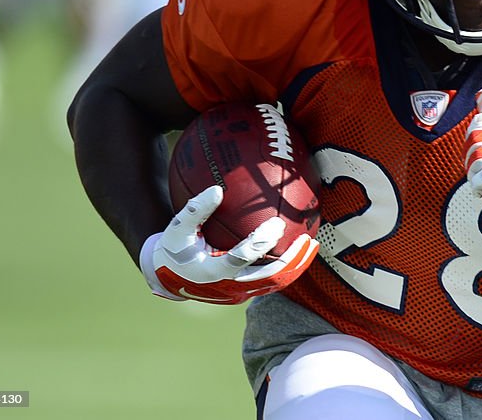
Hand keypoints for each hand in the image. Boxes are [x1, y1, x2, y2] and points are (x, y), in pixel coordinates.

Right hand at [140, 186, 318, 304]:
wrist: (168, 278)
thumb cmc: (174, 248)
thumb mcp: (176, 228)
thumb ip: (195, 210)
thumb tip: (217, 189)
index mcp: (211, 271)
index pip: (241, 258)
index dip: (260, 243)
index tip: (276, 224)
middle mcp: (228, 287)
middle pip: (268, 278)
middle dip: (291, 260)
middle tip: (307, 239)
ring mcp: (238, 293)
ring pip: (275, 283)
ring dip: (296, 266)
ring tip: (312, 245)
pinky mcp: (245, 293)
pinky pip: (271, 281)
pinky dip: (288, 267)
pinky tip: (300, 249)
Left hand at [464, 88, 481, 234]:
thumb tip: (481, 92)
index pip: (480, 122)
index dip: (470, 139)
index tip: (475, 154)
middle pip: (476, 141)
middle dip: (468, 159)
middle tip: (475, 172)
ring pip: (478, 160)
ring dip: (472, 176)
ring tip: (480, 184)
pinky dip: (477, 185)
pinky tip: (481, 192)